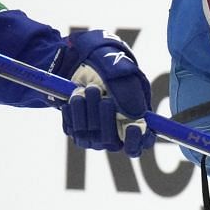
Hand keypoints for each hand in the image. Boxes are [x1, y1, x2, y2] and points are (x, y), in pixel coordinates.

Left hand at [60, 29, 150, 156]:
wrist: (84, 64)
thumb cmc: (111, 71)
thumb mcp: (126, 79)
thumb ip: (132, 98)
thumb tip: (135, 118)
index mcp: (133, 123)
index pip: (137, 145)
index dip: (135, 141)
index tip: (132, 126)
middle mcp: (113, 134)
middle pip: (111, 142)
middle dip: (105, 118)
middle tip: (100, 94)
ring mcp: (93, 135)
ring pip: (89, 137)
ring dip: (86, 111)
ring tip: (86, 89)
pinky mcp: (75, 129)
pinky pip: (71, 129)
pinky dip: (72, 112)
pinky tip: (76, 96)